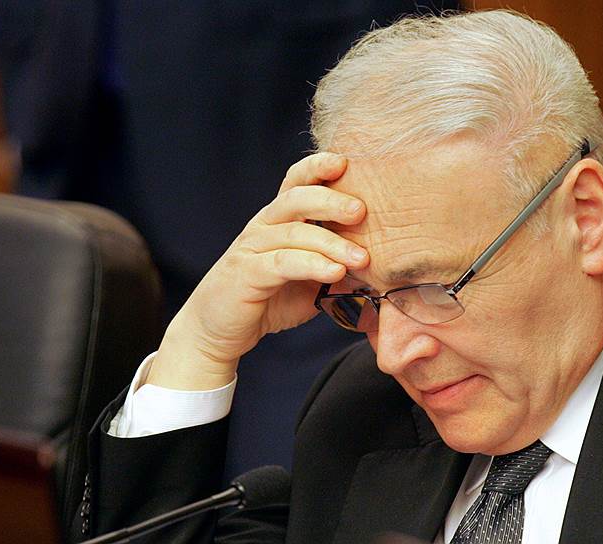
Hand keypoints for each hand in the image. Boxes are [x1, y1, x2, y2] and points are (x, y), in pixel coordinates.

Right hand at [147, 153, 367, 389]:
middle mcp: (263, 226)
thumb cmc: (269, 300)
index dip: (317, 167)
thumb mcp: (310, 280)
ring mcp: (251, 248)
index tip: (346, 163)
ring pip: (293, 232)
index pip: (296, 182)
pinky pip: (281, 263)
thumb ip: (337, 265)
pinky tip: (335, 272)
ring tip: (361, 257)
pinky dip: (311, 265)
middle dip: (330, 200)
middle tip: (361, 210)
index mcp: (279, 220)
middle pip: (296, 199)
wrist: (220, 331)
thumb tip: (382, 262)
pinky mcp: (245, 274)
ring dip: (331, 243)